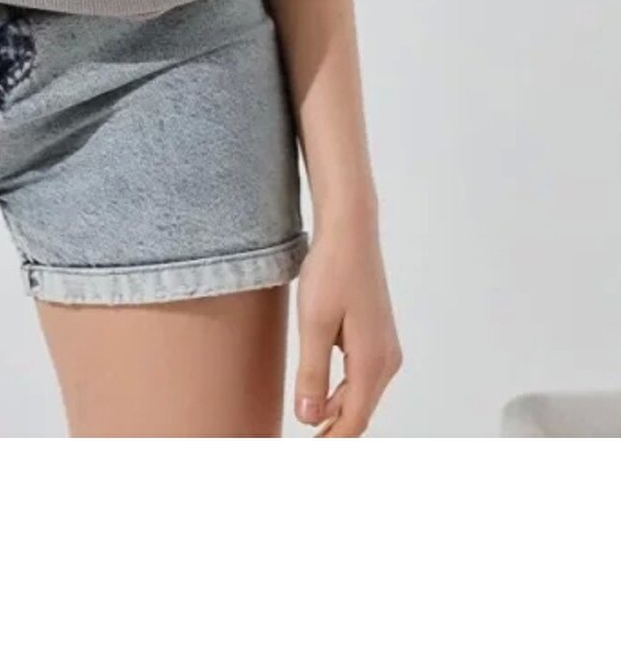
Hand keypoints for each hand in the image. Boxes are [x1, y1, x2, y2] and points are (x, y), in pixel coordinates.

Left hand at [292, 209, 402, 435]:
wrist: (350, 231)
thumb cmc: (332, 271)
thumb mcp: (313, 323)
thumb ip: (313, 374)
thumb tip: (310, 419)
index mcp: (373, 361)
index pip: (353, 420)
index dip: (332, 443)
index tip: (308, 458)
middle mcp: (386, 360)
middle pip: (359, 411)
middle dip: (334, 433)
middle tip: (303, 449)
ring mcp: (385, 348)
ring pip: (360, 395)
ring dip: (337, 412)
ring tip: (307, 426)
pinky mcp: (377, 337)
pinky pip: (360, 377)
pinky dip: (342, 392)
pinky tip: (320, 393)